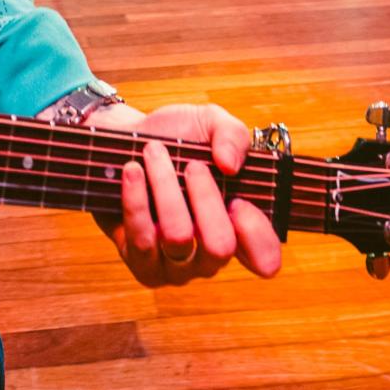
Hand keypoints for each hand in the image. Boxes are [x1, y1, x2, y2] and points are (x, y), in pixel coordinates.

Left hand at [89, 101, 282, 286]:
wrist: (124, 139)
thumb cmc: (176, 137)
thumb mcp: (211, 123)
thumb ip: (233, 135)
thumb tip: (229, 165)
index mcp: (238, 228)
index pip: (265, 258)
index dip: (255, 233)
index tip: (238, 199)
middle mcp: (210, 255)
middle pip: (219, 247)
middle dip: (205, 197)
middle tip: (192, 165)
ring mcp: (176, 266)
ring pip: (178, 238)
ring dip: (165, 187)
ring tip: (153, 153)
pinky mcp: (141, 264)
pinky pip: (141, 240)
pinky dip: (136, 198)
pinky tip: (133, 170)